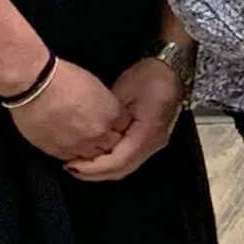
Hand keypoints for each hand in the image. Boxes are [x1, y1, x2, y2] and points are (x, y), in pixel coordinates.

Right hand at [8, 59, 129, 164]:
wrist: (33, 84)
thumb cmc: (62, 78)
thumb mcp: (95, 86)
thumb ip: (105, 105)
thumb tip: (103, 113)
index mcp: (111, 113)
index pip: (125, 127)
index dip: (117, 125)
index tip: (111, 122)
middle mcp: (99, 133)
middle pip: (112, 145)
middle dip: (108, 140)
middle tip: (96, 132)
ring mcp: (80, 145)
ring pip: (94, 156)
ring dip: (90, 149)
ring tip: (82, 140)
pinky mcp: (59, 151)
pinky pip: (73, 159)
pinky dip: (73, 154)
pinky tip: (69, 144)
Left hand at [66, 58, 184, 181]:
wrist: (172, 70)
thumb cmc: (151, 76)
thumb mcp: (123, 92)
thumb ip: (108, 117)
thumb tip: (90, 134)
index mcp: (147, 132)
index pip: (118, 161)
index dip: (94, 168)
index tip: (72, 165)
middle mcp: (153, 143)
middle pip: (122, 170)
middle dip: (95, 173)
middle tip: (71, 168)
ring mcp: (154, 144)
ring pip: (126, 167)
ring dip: (103, 169)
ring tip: (80, 163)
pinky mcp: (150, 140)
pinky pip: (129, 158)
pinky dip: (111, 161)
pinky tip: (97, 155)